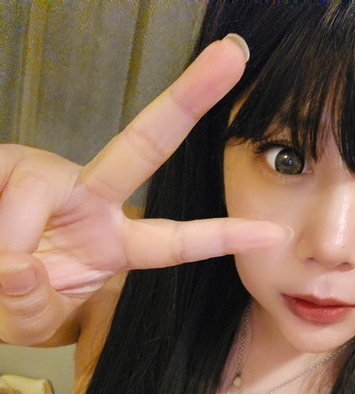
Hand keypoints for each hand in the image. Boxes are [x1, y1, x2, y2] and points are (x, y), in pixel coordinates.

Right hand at [0, 36, 288, 345]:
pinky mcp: (7, 161)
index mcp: (112, 243)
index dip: (221, 236)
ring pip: (43, 182)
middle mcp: (90, 200)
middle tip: (232, 56)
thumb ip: (29, 304)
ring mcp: (51, 176)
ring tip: (4, 265)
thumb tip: (21, 266)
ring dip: (15, 233)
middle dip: (188, 101)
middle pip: (145, 146)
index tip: (272, 232)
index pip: (174, 242)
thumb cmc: (2, 300)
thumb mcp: (27, 319)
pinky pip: (7, 183)